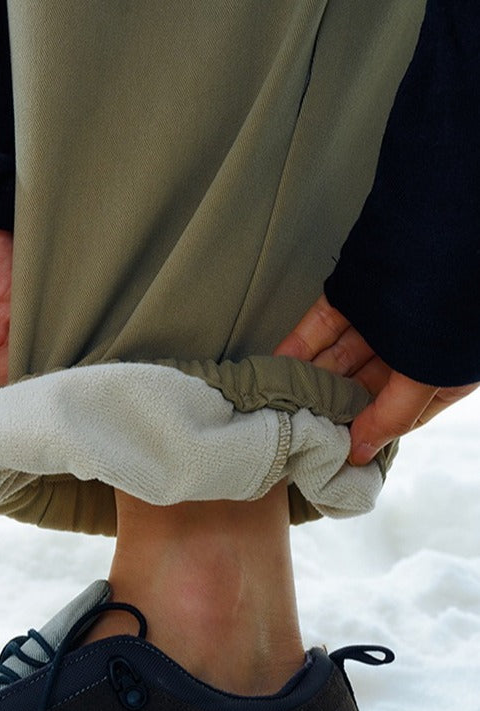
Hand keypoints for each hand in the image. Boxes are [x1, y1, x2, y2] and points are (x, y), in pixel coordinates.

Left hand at [274, 295, 477, 464]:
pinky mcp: (358, 292)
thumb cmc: (463, 303)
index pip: (397, 416)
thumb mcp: (433, 372)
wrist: (456, 225)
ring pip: (339, 357)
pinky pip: (324, 325)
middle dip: (332, 408)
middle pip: (363, 388)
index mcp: (439, 373)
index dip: (366, 433)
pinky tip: (280, 368)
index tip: (332, 451)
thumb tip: (359, 453)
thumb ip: (396, 413)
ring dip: (311, 380)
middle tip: (301, 429)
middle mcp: (409, 349)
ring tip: (283, 404)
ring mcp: (383, 319)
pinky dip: (301, 346)